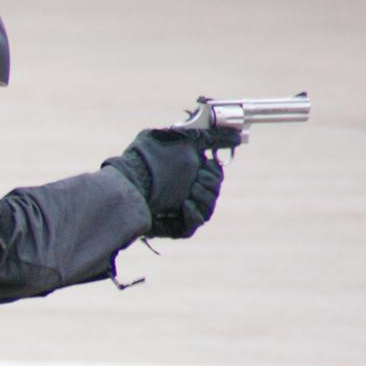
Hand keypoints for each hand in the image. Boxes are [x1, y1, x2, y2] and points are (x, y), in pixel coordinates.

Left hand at [104, 127, 236, 240]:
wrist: (128, 178)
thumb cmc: (150, 158)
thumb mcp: (180, 141)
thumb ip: (208, 138)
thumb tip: (237, 136)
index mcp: (188, 175)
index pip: (214, 177)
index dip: (214, 172)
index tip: (206, 164)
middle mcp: (184, 194)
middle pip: (213, 193)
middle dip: (209, 184)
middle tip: (196, 179)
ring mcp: (178, 213)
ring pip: (207, 210)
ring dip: (202, 198)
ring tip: (189, 191)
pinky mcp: (170, 228)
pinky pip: (190, 227)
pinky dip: (192, 215)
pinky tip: (185, 205)